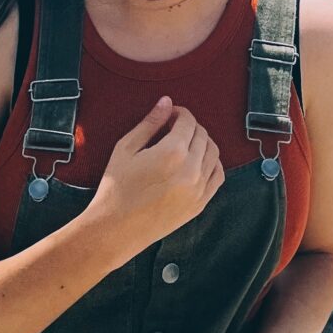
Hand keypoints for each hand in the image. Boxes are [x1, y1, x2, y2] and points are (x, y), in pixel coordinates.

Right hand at [85, 97, 224, 250]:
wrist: (115, 229)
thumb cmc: (116, 189)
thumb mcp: (126, 149)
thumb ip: (150, 123)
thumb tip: (166, 103)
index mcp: (172, 153)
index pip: (188, 121)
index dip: (179, 113)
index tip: (170, 114)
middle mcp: (191, 170)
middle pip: (202, 135)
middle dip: (190, 126)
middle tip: (175, 127)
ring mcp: (198, 189)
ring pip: (213, 153)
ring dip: (202, 142)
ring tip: (185, 143)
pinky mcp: (200, 204)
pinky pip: (217, 176)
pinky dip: (212, 163)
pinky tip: (198, 161)